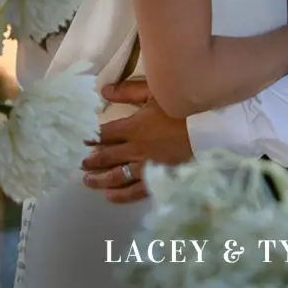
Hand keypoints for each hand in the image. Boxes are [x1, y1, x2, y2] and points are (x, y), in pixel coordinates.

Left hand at [81, 79, 192, 203]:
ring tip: (86, 180)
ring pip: (117, 176)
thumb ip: (129, 91)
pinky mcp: (158, 179)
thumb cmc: (183, 107)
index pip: (104, 134)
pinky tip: (109, 196)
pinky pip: (135, 191)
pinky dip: (120, 195)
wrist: (209, 130)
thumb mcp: (155, 92)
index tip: (78, 140)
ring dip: (99, 179)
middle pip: (107, 156)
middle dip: (91, 160)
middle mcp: (135, 149)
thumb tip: (103, 91)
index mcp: (133, 127)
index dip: (89, 138)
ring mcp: (146, 167)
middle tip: (79, 163)